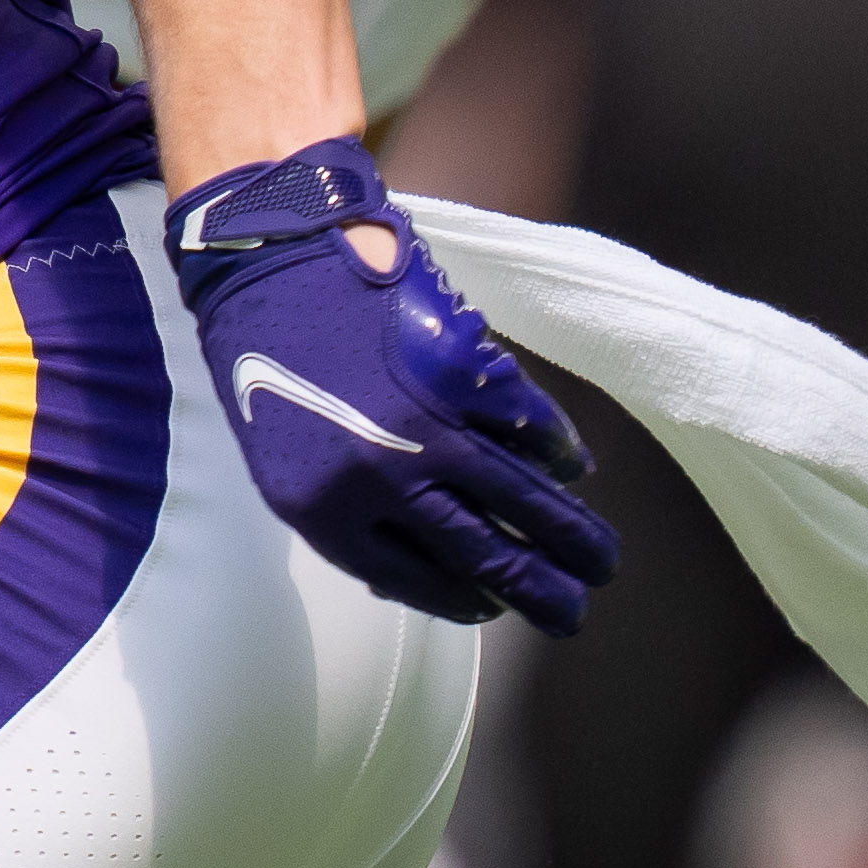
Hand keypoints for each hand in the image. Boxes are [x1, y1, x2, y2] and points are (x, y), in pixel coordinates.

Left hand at [163, 137, 620, 630]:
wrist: (266, 254)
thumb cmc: (267, 358)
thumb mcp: (288, 457)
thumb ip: (351, 513)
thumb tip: (429, 566)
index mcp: (323, 512)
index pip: (415, 582)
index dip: (465, 601)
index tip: (497, 608)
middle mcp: (378, 480)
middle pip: (481, 554)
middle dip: (538, 590)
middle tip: (574, 613)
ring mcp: (424, 424)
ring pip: (520, 496)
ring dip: (570, 531)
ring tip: (601, 559)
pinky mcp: (457, 370)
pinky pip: (525, 425)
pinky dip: (556, 449)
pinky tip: (571, 467)